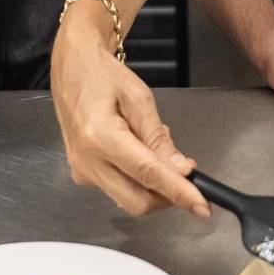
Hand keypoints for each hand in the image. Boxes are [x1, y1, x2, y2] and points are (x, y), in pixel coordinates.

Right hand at [51, 33, 210, 217]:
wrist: (72, 69)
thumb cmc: (104, 75)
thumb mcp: (139, 98)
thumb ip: (159, 138)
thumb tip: (181, 170)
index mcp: (99, 135)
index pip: (147, 174)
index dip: (178, 192)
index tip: (201, 205)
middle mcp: (86, 160)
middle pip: (137, 201)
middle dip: (167, 196)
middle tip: (186, 174)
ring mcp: (81, 171)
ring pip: (128, 200)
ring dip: (153, 188)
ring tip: (155, 151)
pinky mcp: (82, 175)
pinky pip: (117, 190)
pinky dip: (137, 181)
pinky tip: (138, 154)